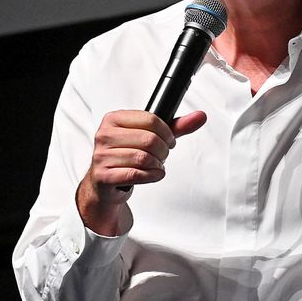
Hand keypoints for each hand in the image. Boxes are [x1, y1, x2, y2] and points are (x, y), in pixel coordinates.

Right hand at [76, 109, 206, 234]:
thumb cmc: (128, 156)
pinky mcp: (104, 175)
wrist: (106, 184)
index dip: (167, 133)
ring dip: (157, 165)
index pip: (150, 119)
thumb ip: (175, 127)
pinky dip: (152, 176)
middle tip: (162, 156)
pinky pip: (137, 174)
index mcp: (113, 118)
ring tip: (155, 166)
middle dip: (163, 151)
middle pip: (149, 139)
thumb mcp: (150, 136)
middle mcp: (104, 135)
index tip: (169, 141)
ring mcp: (101, 156)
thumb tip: (200, 116)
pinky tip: (152, 174)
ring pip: (144, 158)